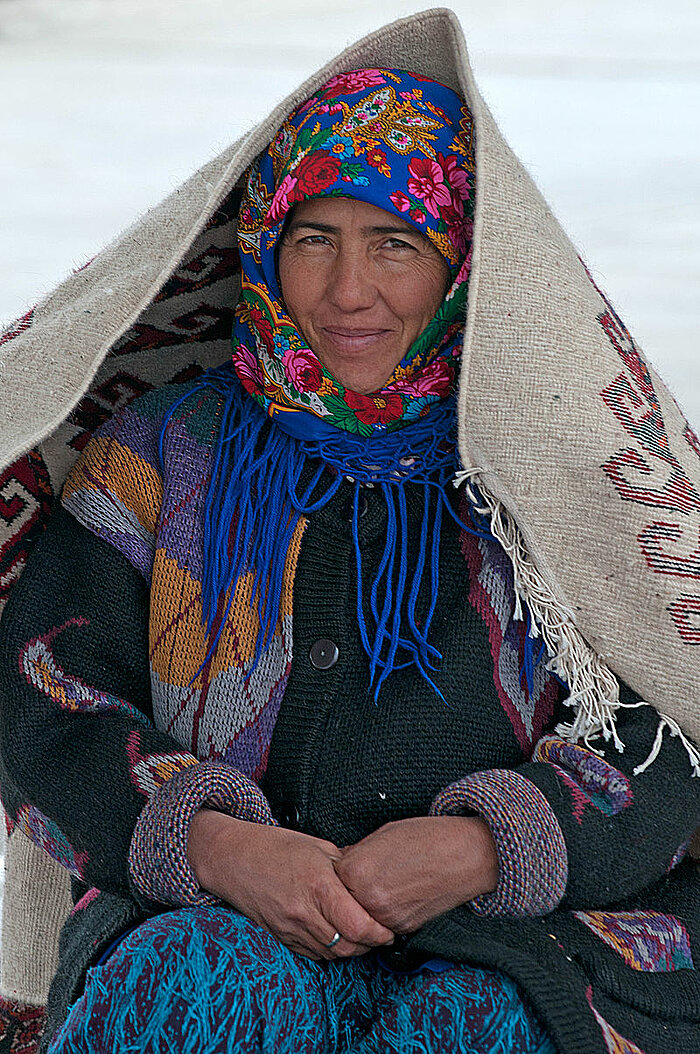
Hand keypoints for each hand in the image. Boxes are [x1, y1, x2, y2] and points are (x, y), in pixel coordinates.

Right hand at [187, 810, 393, 959]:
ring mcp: (290, 928)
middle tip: (381, 933)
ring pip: (333, 955)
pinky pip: (314, 954)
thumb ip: (346, 868)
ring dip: (352, 949)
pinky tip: (337, 935)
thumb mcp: (318, 847)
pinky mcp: (281, 938)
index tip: (390, 927)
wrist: (234, 858)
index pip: (358, 925)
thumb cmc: (276, 847)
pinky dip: (330, 950)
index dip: (380, 932)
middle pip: (349, 947)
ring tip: (361, 934)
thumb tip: (374, 880)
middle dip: (370, 944)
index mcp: (319, 885)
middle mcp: (304, 912)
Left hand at [333, 815, 498, 933]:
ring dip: (365, 907)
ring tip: (383, 886)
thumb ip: (356, 854)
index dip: (339, 873)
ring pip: (362, 918)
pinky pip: (383, 925)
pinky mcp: (404, 928)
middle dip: (349, 893)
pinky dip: (385, 914)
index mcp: (356, 871)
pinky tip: (397, 895)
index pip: (330, 881)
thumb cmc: (425, 838)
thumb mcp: (381, 836)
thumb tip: (341, 866)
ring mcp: (386, 917)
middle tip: (364, 880)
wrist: (464, 854)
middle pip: (343, 903)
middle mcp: (368, 899)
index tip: (349, 867)